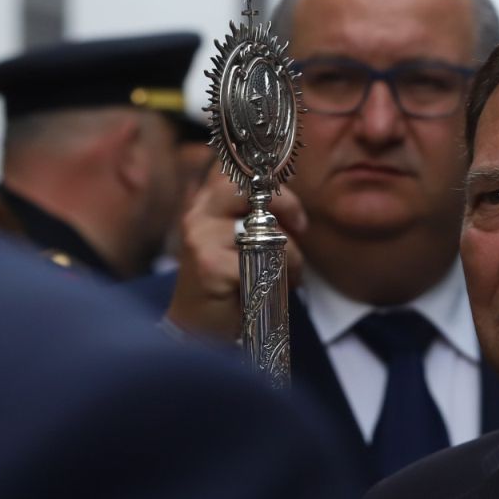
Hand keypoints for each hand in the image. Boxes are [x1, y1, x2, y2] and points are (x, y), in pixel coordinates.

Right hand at [165, 176, 306, 342]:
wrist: (198, 330)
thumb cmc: (228, 286)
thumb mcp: (243, 243)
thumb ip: (258, 215)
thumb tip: (288, 185)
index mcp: (206, 204)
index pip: (235, 168)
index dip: (269, 175)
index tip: (290, 192)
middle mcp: (199, 214)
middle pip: (250, 187)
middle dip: (286, 204)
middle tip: (300, 227)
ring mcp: (201, 237)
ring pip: (265, 230)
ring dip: (290, 256)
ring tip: (288, 275)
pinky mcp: (210, 264)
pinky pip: (263, 260)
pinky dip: (280, 278)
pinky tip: (273, 290)